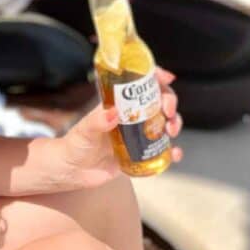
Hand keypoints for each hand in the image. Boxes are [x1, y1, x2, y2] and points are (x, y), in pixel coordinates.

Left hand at [56, 68, 182, 188]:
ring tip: (171, 131)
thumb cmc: (76, 145)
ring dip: (174, 123)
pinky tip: (175, 154)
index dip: (155, 77)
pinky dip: (173, 150)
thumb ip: (97, 121)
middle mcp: (131, 116)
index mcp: (118, 103)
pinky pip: (162, 149)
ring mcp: (137, 134)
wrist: (74, 171)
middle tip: (168, 111)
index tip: (166, 77)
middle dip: (169, 101)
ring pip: (164, 122)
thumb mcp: (85, 130)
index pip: (139, 84)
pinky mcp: (140, 153)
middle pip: (157, 100)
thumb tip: (113, 113)